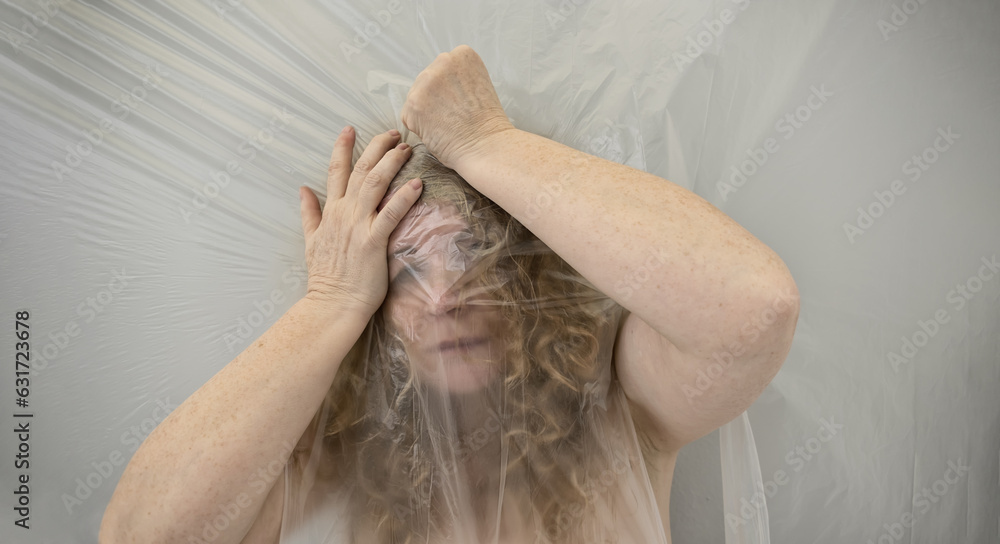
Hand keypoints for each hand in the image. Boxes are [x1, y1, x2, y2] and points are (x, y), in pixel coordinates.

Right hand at [299, 127, 422, 317]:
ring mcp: (358, 226)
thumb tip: (302, 190)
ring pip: (375, 185)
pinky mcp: (373, 242)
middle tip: (393, 132)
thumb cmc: (326, 277)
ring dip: (391, 163)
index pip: (335, 171)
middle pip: (361, 171)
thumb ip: (309, 213)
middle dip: (376, 147)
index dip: (342, 147)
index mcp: (331, 212)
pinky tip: (417, 183)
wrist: (331, 304)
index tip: (350, 129)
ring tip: (406, 148)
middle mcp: (344, 214)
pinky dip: (404, 197)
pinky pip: (390, 214)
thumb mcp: (311, 240)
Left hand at [401, 45, 514, 169]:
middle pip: (427, 80)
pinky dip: (419, 127)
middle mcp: (443, 60)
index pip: (444, 68)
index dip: (451, 89)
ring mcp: (426, 81)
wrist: (487, 147)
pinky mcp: (413, 103)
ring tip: (447, 124)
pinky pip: (408, 116)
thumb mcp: (479, 84)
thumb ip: (457, 78)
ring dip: (425, 112)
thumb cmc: (487, 124)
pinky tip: (438, 131)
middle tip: (454, 116)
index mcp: (463, 54)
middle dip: (435, 99)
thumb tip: (438, 87)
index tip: (463, 102)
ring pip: (416, 97)